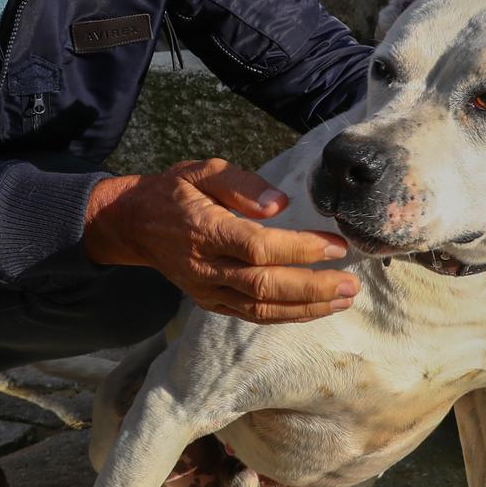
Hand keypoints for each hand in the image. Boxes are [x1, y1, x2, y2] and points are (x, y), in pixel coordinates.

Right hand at [83, 158, 356, 322]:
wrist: (134, 224)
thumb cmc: (175, 191)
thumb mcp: (203, 170)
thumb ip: (241, 184)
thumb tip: (280, 204)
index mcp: (205, 229)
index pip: (258, 246)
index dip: (300, 249)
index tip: (336, 246)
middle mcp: (205, 265)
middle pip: (264, 285)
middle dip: (312, 288)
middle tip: (351, 284)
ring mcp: (206, 289)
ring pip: (260, 308)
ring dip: (306, 308)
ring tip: (343, 300)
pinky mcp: (209, 302)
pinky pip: (251, 315)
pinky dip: (285, 316)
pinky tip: (314, 309)